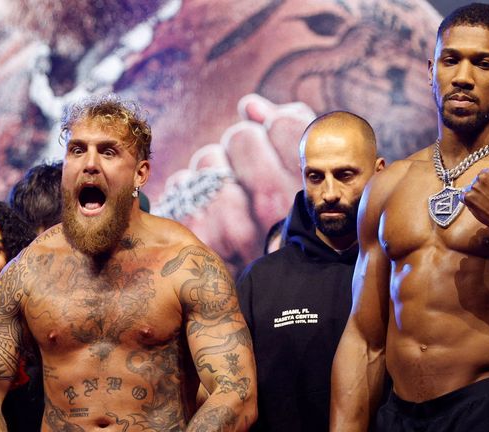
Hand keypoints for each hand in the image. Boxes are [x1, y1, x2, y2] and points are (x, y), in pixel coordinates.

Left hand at [159, 94, 314, 271]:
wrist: (270, 294)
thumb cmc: (291, 229)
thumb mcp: (305, 185)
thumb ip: (285, 134)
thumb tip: (250, 104)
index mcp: (305, 190)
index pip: (284, 125)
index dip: (273, 126)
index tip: (272, 142)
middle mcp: (272, 205)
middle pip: (242, 137)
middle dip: (242, 146)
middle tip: (247, 167)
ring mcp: (233, 223)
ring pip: (209, 159)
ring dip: (215, 169)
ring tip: (226, 188)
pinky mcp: (200, 237)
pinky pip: (183, 185)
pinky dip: (190, 189)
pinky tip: (205, 203)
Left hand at [460, 167, 488, 237]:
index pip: (486, 172)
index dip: (487, 181)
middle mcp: (483, 177)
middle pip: (477, 179)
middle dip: (480, 187)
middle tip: (486, 196)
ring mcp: (474, 186)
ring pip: (471, 188)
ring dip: (475, 194)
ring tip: (483, 203)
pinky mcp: (468, 196)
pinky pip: (464, 196)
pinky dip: (468, 201)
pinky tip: (477, 205)